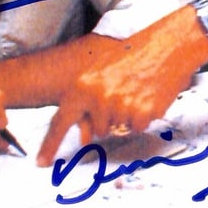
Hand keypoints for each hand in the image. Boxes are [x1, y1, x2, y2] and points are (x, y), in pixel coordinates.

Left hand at [35, 17, 207, 165]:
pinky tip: (147, 96)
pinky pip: (138, 127)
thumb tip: (84, 132)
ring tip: (136, 91)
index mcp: (83, 85)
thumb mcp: (100, 69)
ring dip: (127, 116)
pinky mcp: (141, 113)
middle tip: (122, 95)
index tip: (42, 162)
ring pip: (119, 128)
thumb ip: (87, 97)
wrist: (165, 46)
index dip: (50, 144)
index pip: (61, 121)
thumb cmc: (134, 54)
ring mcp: (120, 106)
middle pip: (97, 129)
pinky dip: (143, 116)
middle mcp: (99, 97)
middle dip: (108, 119)